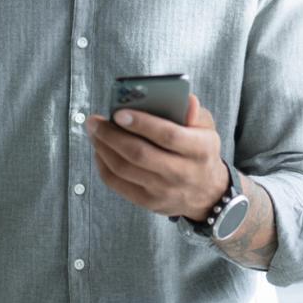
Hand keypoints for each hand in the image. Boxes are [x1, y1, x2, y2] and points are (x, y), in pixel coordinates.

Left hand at [88, 94, 225, 221]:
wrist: (206, 193)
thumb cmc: (200, 152)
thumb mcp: (207, 129)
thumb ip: (195, 113)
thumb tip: (186, 100)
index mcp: (200, 149)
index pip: (168, 135)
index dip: (142, 123)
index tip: (119, 112)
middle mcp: (183, 173)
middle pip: (139, 154)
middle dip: (112, 135)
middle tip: (95, 121)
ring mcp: (164, 190)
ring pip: (123, 168)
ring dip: (103, 148)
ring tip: (95, 132)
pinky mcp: (149, 202)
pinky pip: (117, 183)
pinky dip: (103, 165)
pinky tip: (100, 150)